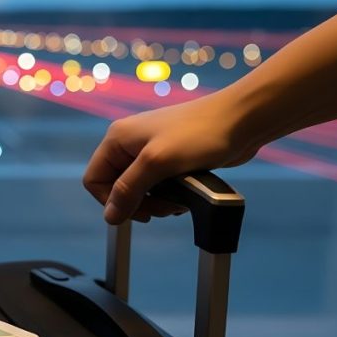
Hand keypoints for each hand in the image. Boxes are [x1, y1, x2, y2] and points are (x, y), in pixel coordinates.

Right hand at [83, 93, 261, 223]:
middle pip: (117, 188)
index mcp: (117, 139)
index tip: (137, 213)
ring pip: (139, 189)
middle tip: (163, 209)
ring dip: (155, 202)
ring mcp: (150, 151)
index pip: (94, 180)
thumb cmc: (199, 134)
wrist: (242, 119)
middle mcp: (129, 144)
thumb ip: (128, 190)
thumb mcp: (157, 164)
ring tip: (178, 203)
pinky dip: (168, 195)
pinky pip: (157, 186)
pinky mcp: (170, 158)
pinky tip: (185, 196)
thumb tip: (110, 217)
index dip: (110, 201)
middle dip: (138, 204)